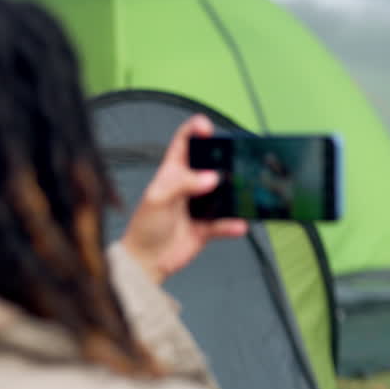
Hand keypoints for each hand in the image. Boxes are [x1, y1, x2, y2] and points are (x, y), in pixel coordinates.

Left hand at [121, 115, 247, 283]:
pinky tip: (239, 224)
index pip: (184, 143)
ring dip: (235, 193)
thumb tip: (211, 178)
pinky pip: (227, 223)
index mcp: (172, 172)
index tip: (207, 127)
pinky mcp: (207, 227)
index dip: (195, 130)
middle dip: (224, 159)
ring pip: (224, 193)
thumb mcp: (157, 198)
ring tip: (244, 191)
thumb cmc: (144, 226)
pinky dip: (234, 224)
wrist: (147, 261)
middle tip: (236, 157)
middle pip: (211, 164)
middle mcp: (188, 186)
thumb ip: (182, 184)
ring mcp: (200, 206)